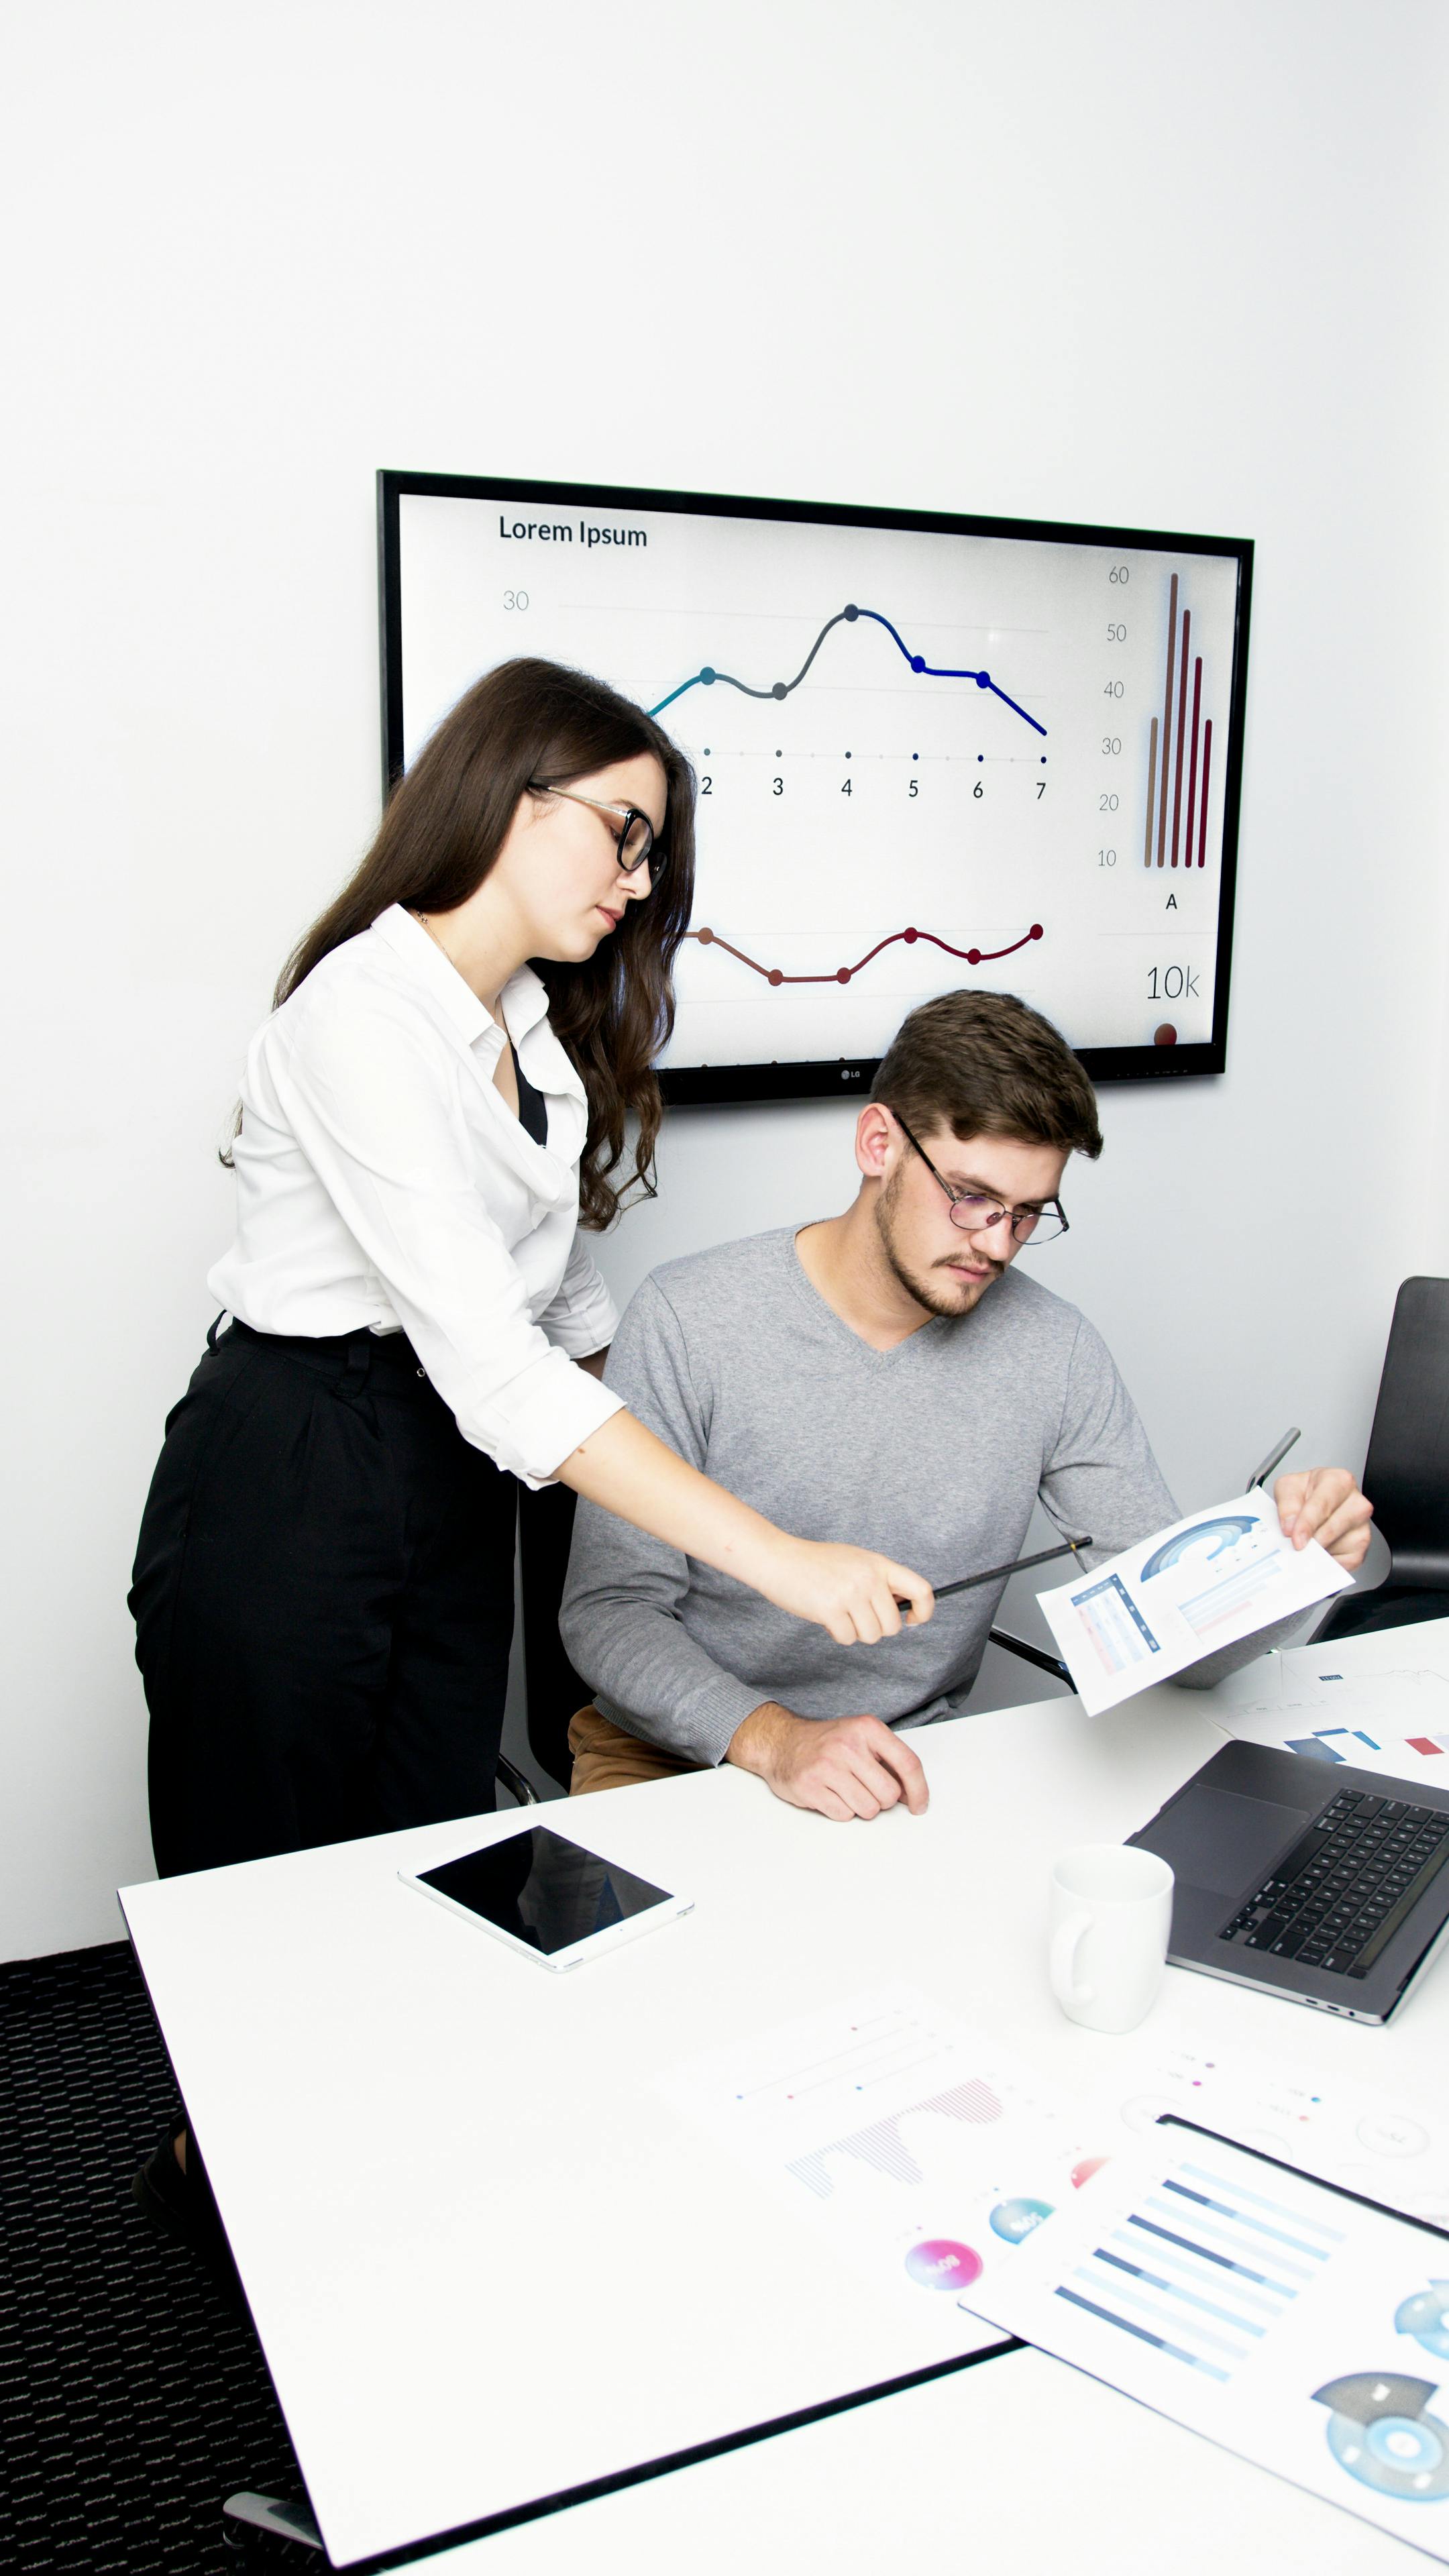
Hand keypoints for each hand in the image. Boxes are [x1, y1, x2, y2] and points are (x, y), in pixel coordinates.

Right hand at [727, 1702, 929, 1819]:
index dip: (919, 1790)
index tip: (919, 1806)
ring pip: (869, 1809)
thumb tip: (913, 1795)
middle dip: (882, 1799)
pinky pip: (844, 1815)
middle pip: (889, 1794)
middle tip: (865, 1787)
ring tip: (845, 1789)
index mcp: (867, 1728)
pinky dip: (841, 1810)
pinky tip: (830, 1794)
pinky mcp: (810, 1786)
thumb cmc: (827, 1743)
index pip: (908, 1764)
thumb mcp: (861, 1737)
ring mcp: (827, 1766)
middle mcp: (847, 1744)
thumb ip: (889, 1760)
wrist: (781, 1742)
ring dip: (861, 1807)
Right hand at [757, 1538, 934, 1644]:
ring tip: (840, 1613)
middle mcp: (869, 1578)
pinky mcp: (831, 1610)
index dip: (924, 1611)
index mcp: (879, 1564)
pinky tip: (825, 1616)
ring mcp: (850, 1594)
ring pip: (872, 1636)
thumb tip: (906, 1609)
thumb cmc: (816, 1563)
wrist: (779, 1558)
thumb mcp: (856, 1561)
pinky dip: (837, 1634)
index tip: (912, 1619)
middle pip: (893, 1625)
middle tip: (857, 1616)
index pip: (921, 1589)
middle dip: (876, 1628)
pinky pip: (848, 1639)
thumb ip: (880, 1580)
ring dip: (856, 1632)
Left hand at [1274, 1467, 1373, 1570]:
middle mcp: (1357, 1503)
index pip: (1323, 1505)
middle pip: (1332, 1528)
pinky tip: (1319, 1553)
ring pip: (1339, 1546)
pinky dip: (1328, 1562)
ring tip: (1306, 1546)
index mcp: (1339, 1481)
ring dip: (1319, 1552)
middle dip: (1311, 1540)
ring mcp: (1362, 1526)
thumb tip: (1290, 1527)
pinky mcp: (1361, 1547)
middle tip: (1296, 1547)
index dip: (1307, 1524)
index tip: (1296, 1539)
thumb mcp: (1288, 1487)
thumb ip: (1287, 1504)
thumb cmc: (1306, 1492)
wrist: (1314, 1500)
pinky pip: (1345, 1562)